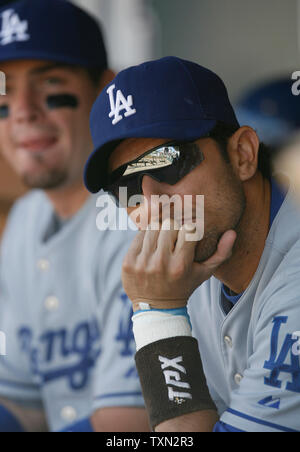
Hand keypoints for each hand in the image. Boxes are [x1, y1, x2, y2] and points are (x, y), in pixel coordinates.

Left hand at [122, 221, 236, 311]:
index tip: (189, 233)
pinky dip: (146, 236)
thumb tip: (232, 232)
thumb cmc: (184, 286)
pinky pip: (138, 236)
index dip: (190, 228)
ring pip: (152, 227)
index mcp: (180, 266)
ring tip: (164, 238)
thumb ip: (221, 253)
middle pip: (168, 224)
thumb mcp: (204, 273)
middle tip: (175, 233)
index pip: (188, 229)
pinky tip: (151, 245)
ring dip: (160, 229)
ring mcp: (142, 263)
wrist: (157, 308)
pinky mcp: (128, 262)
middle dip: (174, 226)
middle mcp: (160, 264)